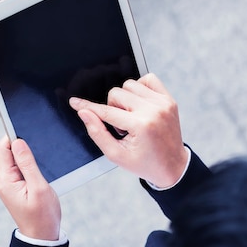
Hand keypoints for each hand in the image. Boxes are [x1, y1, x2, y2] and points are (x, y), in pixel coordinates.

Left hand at [0, 136, 60, 240]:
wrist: (42, 236)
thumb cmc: (43, 215)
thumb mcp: (39, 187)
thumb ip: (27, 163)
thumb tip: (18, 142)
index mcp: (5, 180)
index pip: (4, 148)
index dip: (15, 138)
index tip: (29, 133)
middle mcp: (1, 180)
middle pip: (8, 152)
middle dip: (23, 148)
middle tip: (39, 154)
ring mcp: (6, 183)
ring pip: (14, 159)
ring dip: (26, 158)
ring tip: (40, 168)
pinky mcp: (13, 186)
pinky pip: (18, 168)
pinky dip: (27, 166)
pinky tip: (37, 173)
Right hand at [69, 73, 187, 187]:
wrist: (173, 166)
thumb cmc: (144, 163)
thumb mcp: (116, 155)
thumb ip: (97, 132)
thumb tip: (84, 113)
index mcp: (140, 126)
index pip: (106, 111)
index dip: (87, 106)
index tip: (74, 102)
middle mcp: (153, 111)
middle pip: (116, 93)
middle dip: (112, 108)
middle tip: (121, 126)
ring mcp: (163, 103)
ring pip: (130, 84)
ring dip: (125, 99)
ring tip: (131, 117)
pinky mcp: (169, 99)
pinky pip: (148, 79)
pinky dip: (139, 88)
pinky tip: (139, 104)